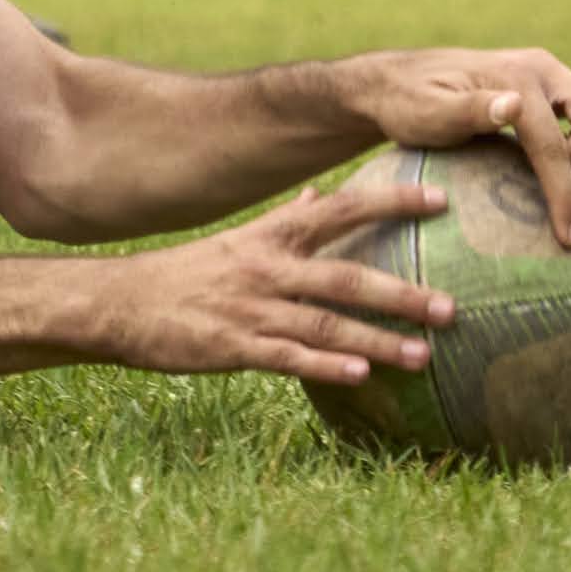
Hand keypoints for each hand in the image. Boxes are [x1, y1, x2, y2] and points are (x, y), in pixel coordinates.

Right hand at [89, 173, 455, 384]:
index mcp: (270, 236)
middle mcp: (266, 268)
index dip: (390, 204)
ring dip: (377, 340)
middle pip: (344, 276)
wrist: (119, 303)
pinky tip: (360, 377)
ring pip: (325, 325)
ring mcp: (251, 309)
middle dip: (400, 293)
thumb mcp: (236, 238)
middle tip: (450, 307)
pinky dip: (326, 367)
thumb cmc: (186, 273)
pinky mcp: (233, 347)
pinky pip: (288, 359)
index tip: (441, 201)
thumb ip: (284, 220)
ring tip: (423, 356)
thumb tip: (319, 194)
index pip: (340, 210)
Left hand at [343, 48, 570, 246]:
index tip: (567, 237)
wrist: (393, 83)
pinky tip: (541, 168)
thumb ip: (469, 111)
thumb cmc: (405, 103)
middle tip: (543, 180)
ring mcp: (547, 76)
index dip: (563, 193)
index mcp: (516, 75)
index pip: (557, 144)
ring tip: (540, 174)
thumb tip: (513, 106)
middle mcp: (541, 69)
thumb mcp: (426, 113)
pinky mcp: (546, 89)